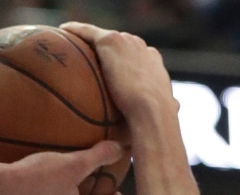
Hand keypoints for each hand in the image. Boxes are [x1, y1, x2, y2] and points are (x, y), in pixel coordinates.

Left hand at [60, 22, 177, 125]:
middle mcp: (141, 47)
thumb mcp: (167, 108)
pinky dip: (75, 30)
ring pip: (102, 36)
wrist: (151, 111)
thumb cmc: (157, 119)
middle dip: (104, 48)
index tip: (109, 67)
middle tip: (85, 56)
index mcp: (153, 62)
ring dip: (87, 37)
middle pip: (119, 44)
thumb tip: (176, 108)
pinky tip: (63, 30)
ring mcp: (126, 42)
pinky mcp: (111, 41)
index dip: (122, 60)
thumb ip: (168, 105)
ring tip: (70, 41)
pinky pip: (87, 32)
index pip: (136, 55)